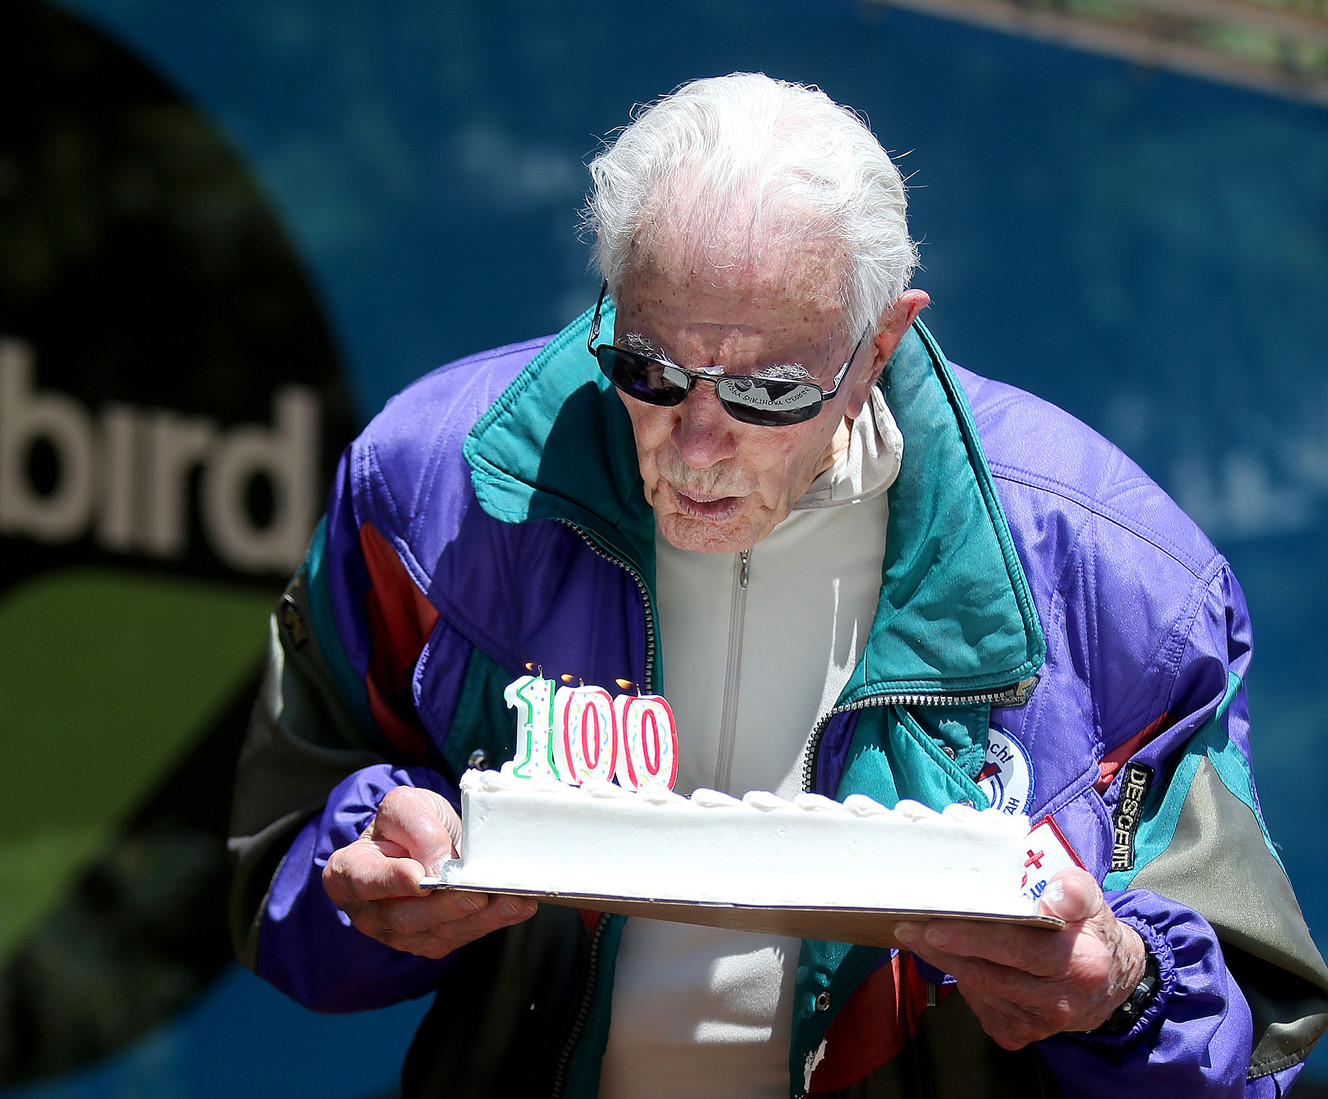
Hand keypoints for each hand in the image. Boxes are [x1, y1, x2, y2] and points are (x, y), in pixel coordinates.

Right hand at [322, 785, 536, 958]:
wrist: (421, 840)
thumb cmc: (406, 824)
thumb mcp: (407, 807)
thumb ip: (418, 828)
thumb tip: (439, 864)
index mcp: (349, 872)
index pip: (366, 881)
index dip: (391, 882)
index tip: (420, 879)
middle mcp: (369, 912)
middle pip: (406, 916)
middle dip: (446, 907)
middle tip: (475, 894)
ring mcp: (398, 934)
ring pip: (439, 932)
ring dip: (480, 919)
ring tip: (512, 901)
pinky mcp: (431, 941)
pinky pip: (462, 936)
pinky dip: (493, 922)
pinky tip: (516, 907)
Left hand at [893, 867, 1146, 1047]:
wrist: (1106, 982)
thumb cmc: (1088, 930)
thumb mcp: (1091, 900)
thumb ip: (1074, 889)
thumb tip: (1053, 896)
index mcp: (1079, 963)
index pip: (1017, 948)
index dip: (973, 937)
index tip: (936, 927)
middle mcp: (1058, 999)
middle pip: (987, 973)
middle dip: (942, 949)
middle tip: (909, 926)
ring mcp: (1038, 1022)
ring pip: (977, 988)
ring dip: (945, 962)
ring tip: (918, 934)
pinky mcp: (1019, 1033)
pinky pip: (979, 1004)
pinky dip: (962, 980)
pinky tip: (954, 959)